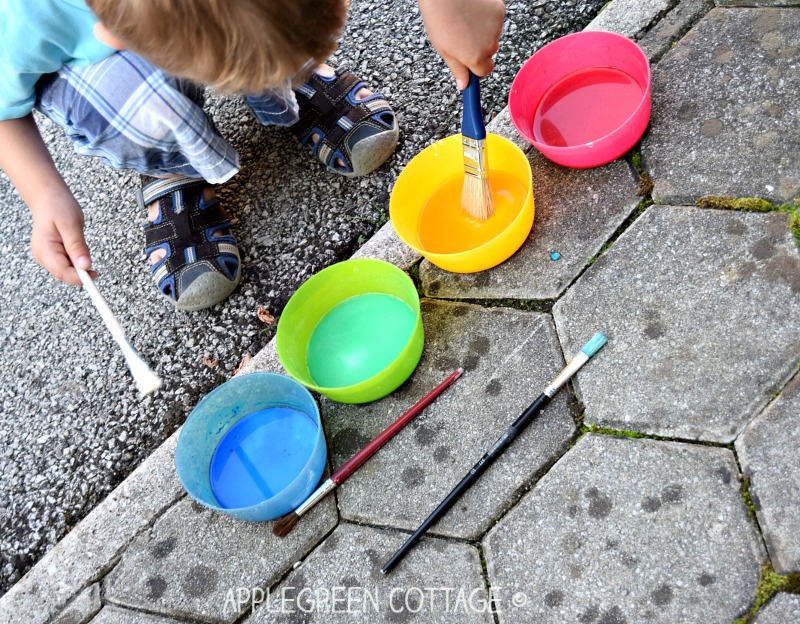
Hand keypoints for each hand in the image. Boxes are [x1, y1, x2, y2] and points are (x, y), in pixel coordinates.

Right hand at [0, 115, 93, 285]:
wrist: (49, 197)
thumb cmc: (58, 207)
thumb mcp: (71, 225)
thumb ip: (77, 246)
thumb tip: (85, 266)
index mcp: (45, 249)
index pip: (63, 272)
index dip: (80, 277)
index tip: (95, 274)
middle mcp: (43, 256)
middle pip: (65, 274)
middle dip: (80, 271)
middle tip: (90, 254)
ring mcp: (46, 256)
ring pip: (67, 270)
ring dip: (78, 264)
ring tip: (78, 243)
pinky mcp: (52, 255)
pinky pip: (67, 263)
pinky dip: (76, 259)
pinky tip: (76, 246)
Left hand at [418, 0, 504, 89]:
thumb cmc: (439, 19)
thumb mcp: (444, 50)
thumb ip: (457, 69)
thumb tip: (464, 85)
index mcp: (475, 58)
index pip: (485, 70)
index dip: (477, 66)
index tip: (470, 60)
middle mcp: (489, 45)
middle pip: (490, 52)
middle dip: (479, 46)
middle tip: (463, 34)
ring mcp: (496, 27)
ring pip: (493, 34)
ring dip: (483, 30)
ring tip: (465, 19)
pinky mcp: (499, 10)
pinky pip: (496, 19)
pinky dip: (487, 16)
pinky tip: (473, 10)